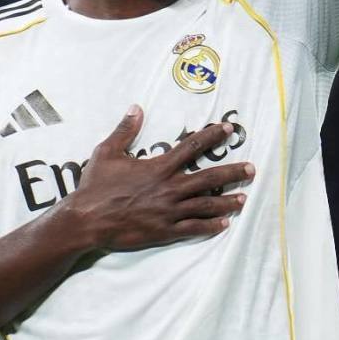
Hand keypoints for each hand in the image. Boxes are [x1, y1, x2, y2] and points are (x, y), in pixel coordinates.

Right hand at [71, 105, 254, 250]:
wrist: (87, 220)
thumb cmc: (96, 186)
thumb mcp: (107, 152)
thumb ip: (125, 130)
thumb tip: (136, 108)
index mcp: (159, 167)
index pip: (192, 147)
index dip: (213, 136)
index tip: (229, 129)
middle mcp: (169, 188)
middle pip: (209, 178)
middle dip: (233, 172)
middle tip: (251, 169)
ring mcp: (169, 211)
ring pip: (206, 205)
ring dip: (227, 201)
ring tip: (244, 198)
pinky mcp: (164, 231)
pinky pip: (193, 229)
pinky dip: (211, 226)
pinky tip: (225, 224)